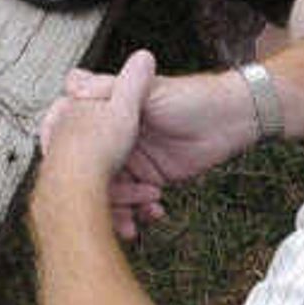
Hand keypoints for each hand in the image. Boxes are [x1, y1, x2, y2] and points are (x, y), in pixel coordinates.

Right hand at [55, 56, 253, 239]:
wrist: (230, 120)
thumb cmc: (192, 96)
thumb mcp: (148, 90)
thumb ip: (111, 89)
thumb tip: (72, 83)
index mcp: (111, 114)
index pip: (81, 141)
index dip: (74, 162)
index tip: (72, 182)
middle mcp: (118, 138)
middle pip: (95, 172)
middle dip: (100, 195)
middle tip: (110, 210)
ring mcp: (134, 159)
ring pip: (114, 191)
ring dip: (121, 209)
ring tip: (131, 221)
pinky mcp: (151, 178)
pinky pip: (138, 200)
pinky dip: (142, 210)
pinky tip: (154, 212)